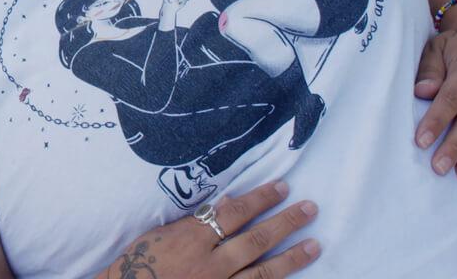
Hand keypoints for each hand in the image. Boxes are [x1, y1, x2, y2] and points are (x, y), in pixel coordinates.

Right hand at [96, 182, 319, 278]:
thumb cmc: (142, 262)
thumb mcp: (163, 234)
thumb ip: (195, 222)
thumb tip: (226, 203)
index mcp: (192, 239)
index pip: (234, 213)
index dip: (260, 199)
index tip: (281, 187)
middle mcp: (210, 263)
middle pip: (255, 239)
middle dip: (285, 223)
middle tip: (309, 208)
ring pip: (262, 271)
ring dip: (291, 257)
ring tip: (315, 244)